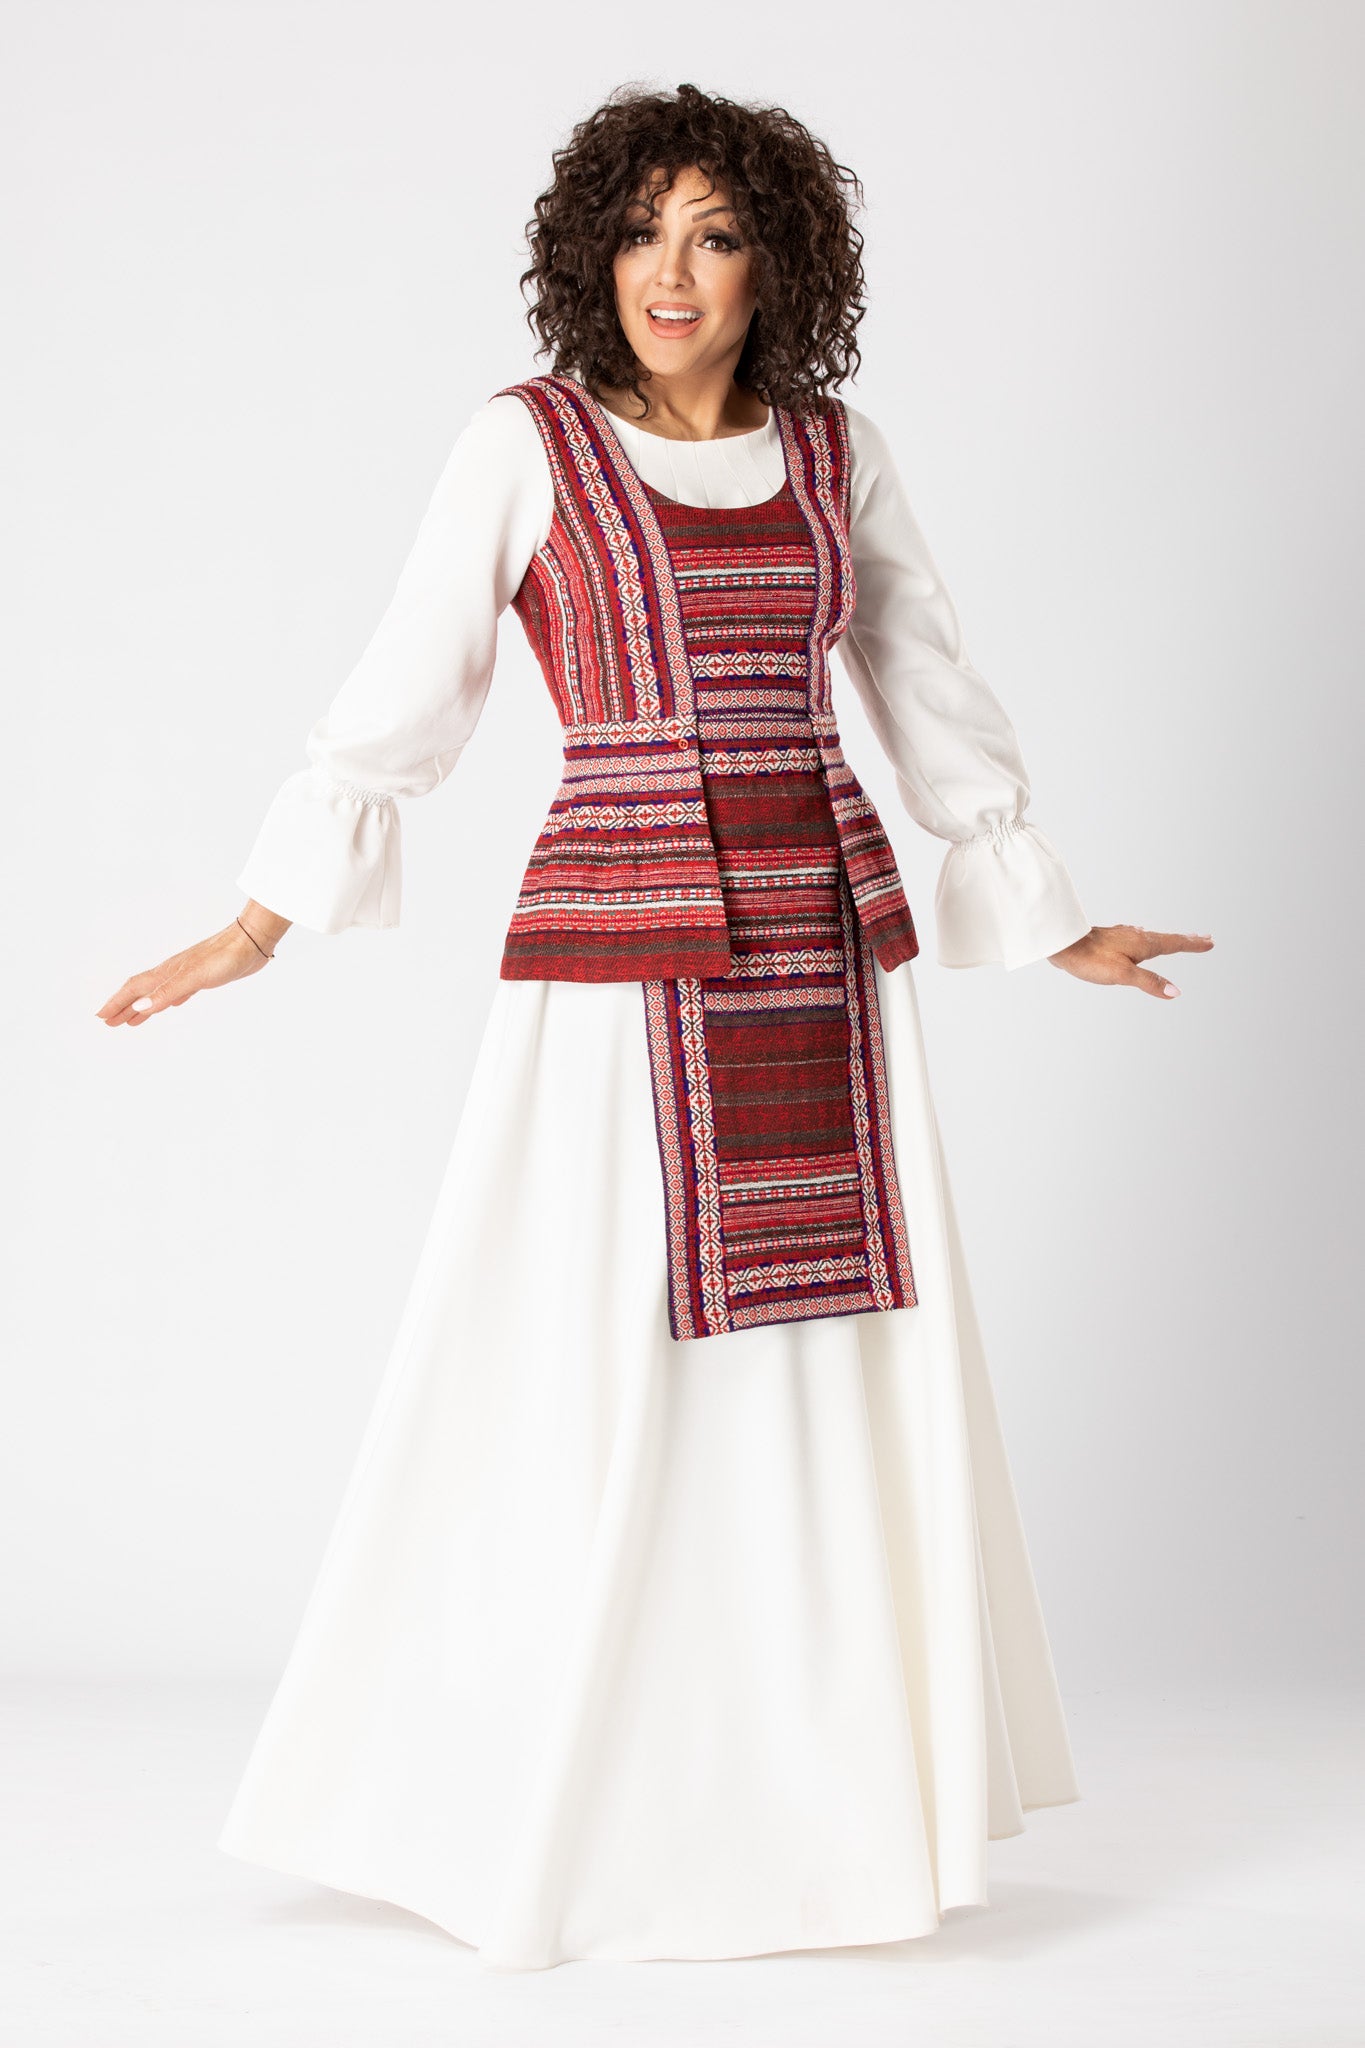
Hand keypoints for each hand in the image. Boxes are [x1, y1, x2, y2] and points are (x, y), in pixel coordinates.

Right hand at [96, 906, 289, 1027]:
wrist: (250, 942)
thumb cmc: (223, 958)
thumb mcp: (194, 978)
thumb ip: (167, 992)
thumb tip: (139, 1007)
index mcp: (167, 973)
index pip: (134, 989)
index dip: (117, 1003)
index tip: (101, 1017)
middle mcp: (172, 972)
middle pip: (141, 992)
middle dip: (123, 1007)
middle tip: (109, 1022)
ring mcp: (186, 974)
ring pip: (156, 992)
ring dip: (142, 1006)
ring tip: (131, 1020)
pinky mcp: (202, 977)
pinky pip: (176, 992)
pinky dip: (165, 1000)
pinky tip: (168, 1004)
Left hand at [1047, 924, 1213, 997]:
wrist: (1062, 943)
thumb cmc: (1090, 959)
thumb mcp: (1123, 975)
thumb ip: (1149, 982)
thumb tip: (1175, 992)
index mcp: (1143, 944)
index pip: (1175, 944)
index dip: (1193, 944)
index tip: (1210, 942)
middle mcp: (1135, 937)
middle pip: (1167, 938)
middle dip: (1186, 939)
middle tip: (1204, 938)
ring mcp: (1122, 936)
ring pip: (1152, 937)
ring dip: (1168, 939)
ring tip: (1177, 940)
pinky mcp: (1110, 940)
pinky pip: (1137, 937)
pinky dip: (1147, 938)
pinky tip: (1139, 938)